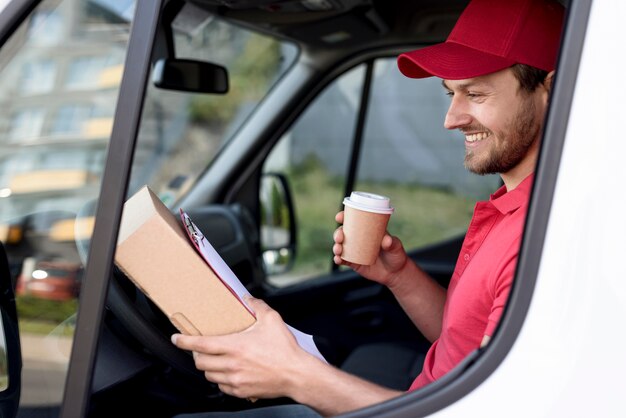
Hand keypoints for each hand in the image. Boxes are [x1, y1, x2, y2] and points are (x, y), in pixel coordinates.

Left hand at [171, 297, 310, 399]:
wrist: (296, 374)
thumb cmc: (285, 350)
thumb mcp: (271, 320)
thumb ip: (256, 306)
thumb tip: (247, 298)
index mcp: (235, 346)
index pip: (201, 344)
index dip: (185, 341)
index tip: (177, 339)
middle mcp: (231, 364)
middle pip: (200, 362)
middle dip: (196, 354)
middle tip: (200, 349)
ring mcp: (235, 380)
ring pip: (209, 375)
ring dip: (208, 367)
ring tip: (215, 359)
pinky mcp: (240, 391)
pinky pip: (221, 386)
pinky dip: (220, 379)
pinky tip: (228, 372)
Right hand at [332, 211, 408, 287]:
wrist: (395, 273)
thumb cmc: (396, 255)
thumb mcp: (396, 246)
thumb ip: (392, 243)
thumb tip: (386, 240)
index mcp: (367, 230)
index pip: (353, 221)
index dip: (344, 217)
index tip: (339, 217)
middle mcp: (358, 239)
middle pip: (343, 233)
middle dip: (337, 233)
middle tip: (340, 237)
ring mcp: (355, 251)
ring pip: (340, 246)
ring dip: (336, 246)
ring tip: (338, 249)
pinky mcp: (354, 263)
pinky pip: (343, 260)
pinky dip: (338, 259)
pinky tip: (337, 259)